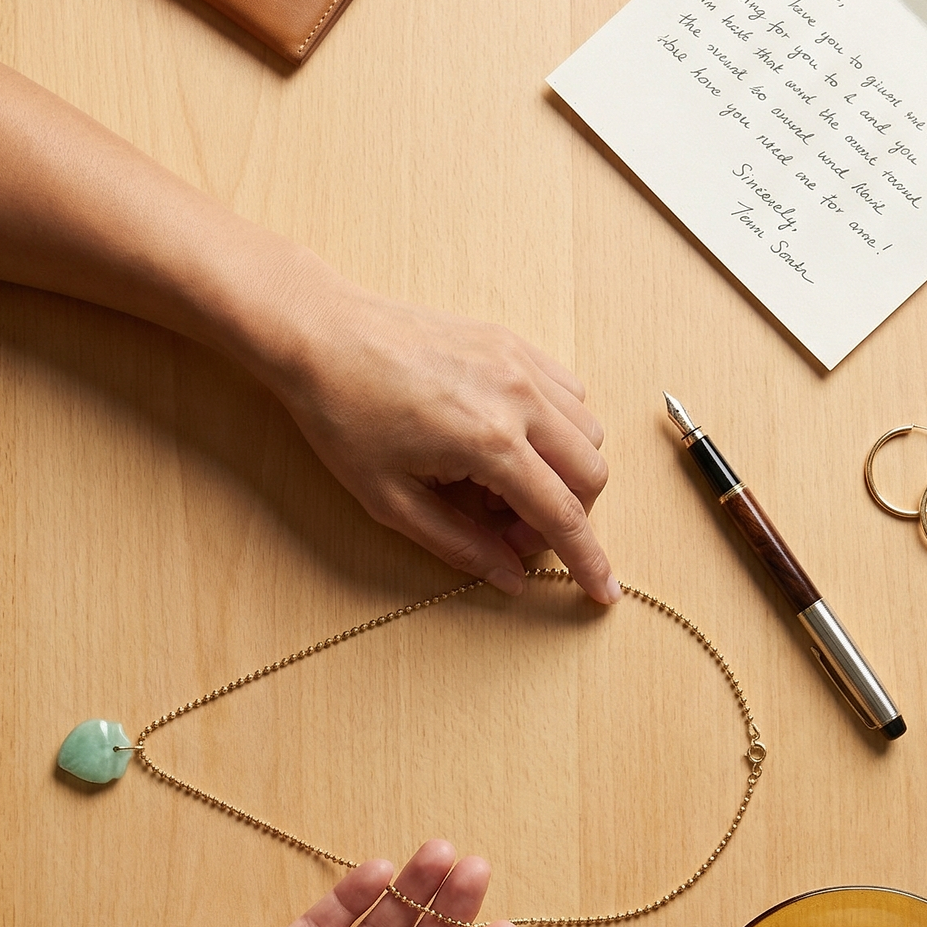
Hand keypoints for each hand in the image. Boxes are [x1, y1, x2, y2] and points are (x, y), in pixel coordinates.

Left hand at [267, 277, 618, 602]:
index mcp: (490, 442)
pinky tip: (506, 443)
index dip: (587, 560)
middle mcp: (519, 397)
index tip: (604, 590)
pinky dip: (556, 429)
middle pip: (590, 473)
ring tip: (496, 483)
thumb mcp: (390, 500)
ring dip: (562, 472)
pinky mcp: (511, 343)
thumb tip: (510, 577)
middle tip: (507, 529)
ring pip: (587, 432)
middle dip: (566, 516)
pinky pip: (567, 394)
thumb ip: (459, 544)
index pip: (563, 515)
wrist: (322, 336)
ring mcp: (520, 363)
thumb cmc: (344, 416)